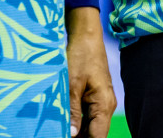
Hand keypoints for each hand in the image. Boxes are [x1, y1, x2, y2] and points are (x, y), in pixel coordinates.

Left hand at [66, 7, 115, 137]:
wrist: (86, 34)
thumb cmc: (81, 55)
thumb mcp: (72, 84)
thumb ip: (73, 111)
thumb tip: (72, 135)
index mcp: (104, 104)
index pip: (98, 137)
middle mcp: (105, 106)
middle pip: (94, 133)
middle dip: (78, 137)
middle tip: (57, 132)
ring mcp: (100, 101)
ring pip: (89, 126)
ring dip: (75, 129)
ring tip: (58, 128)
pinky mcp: (93, 97)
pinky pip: (86, 116)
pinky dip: (75, 121)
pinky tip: (62, 122)